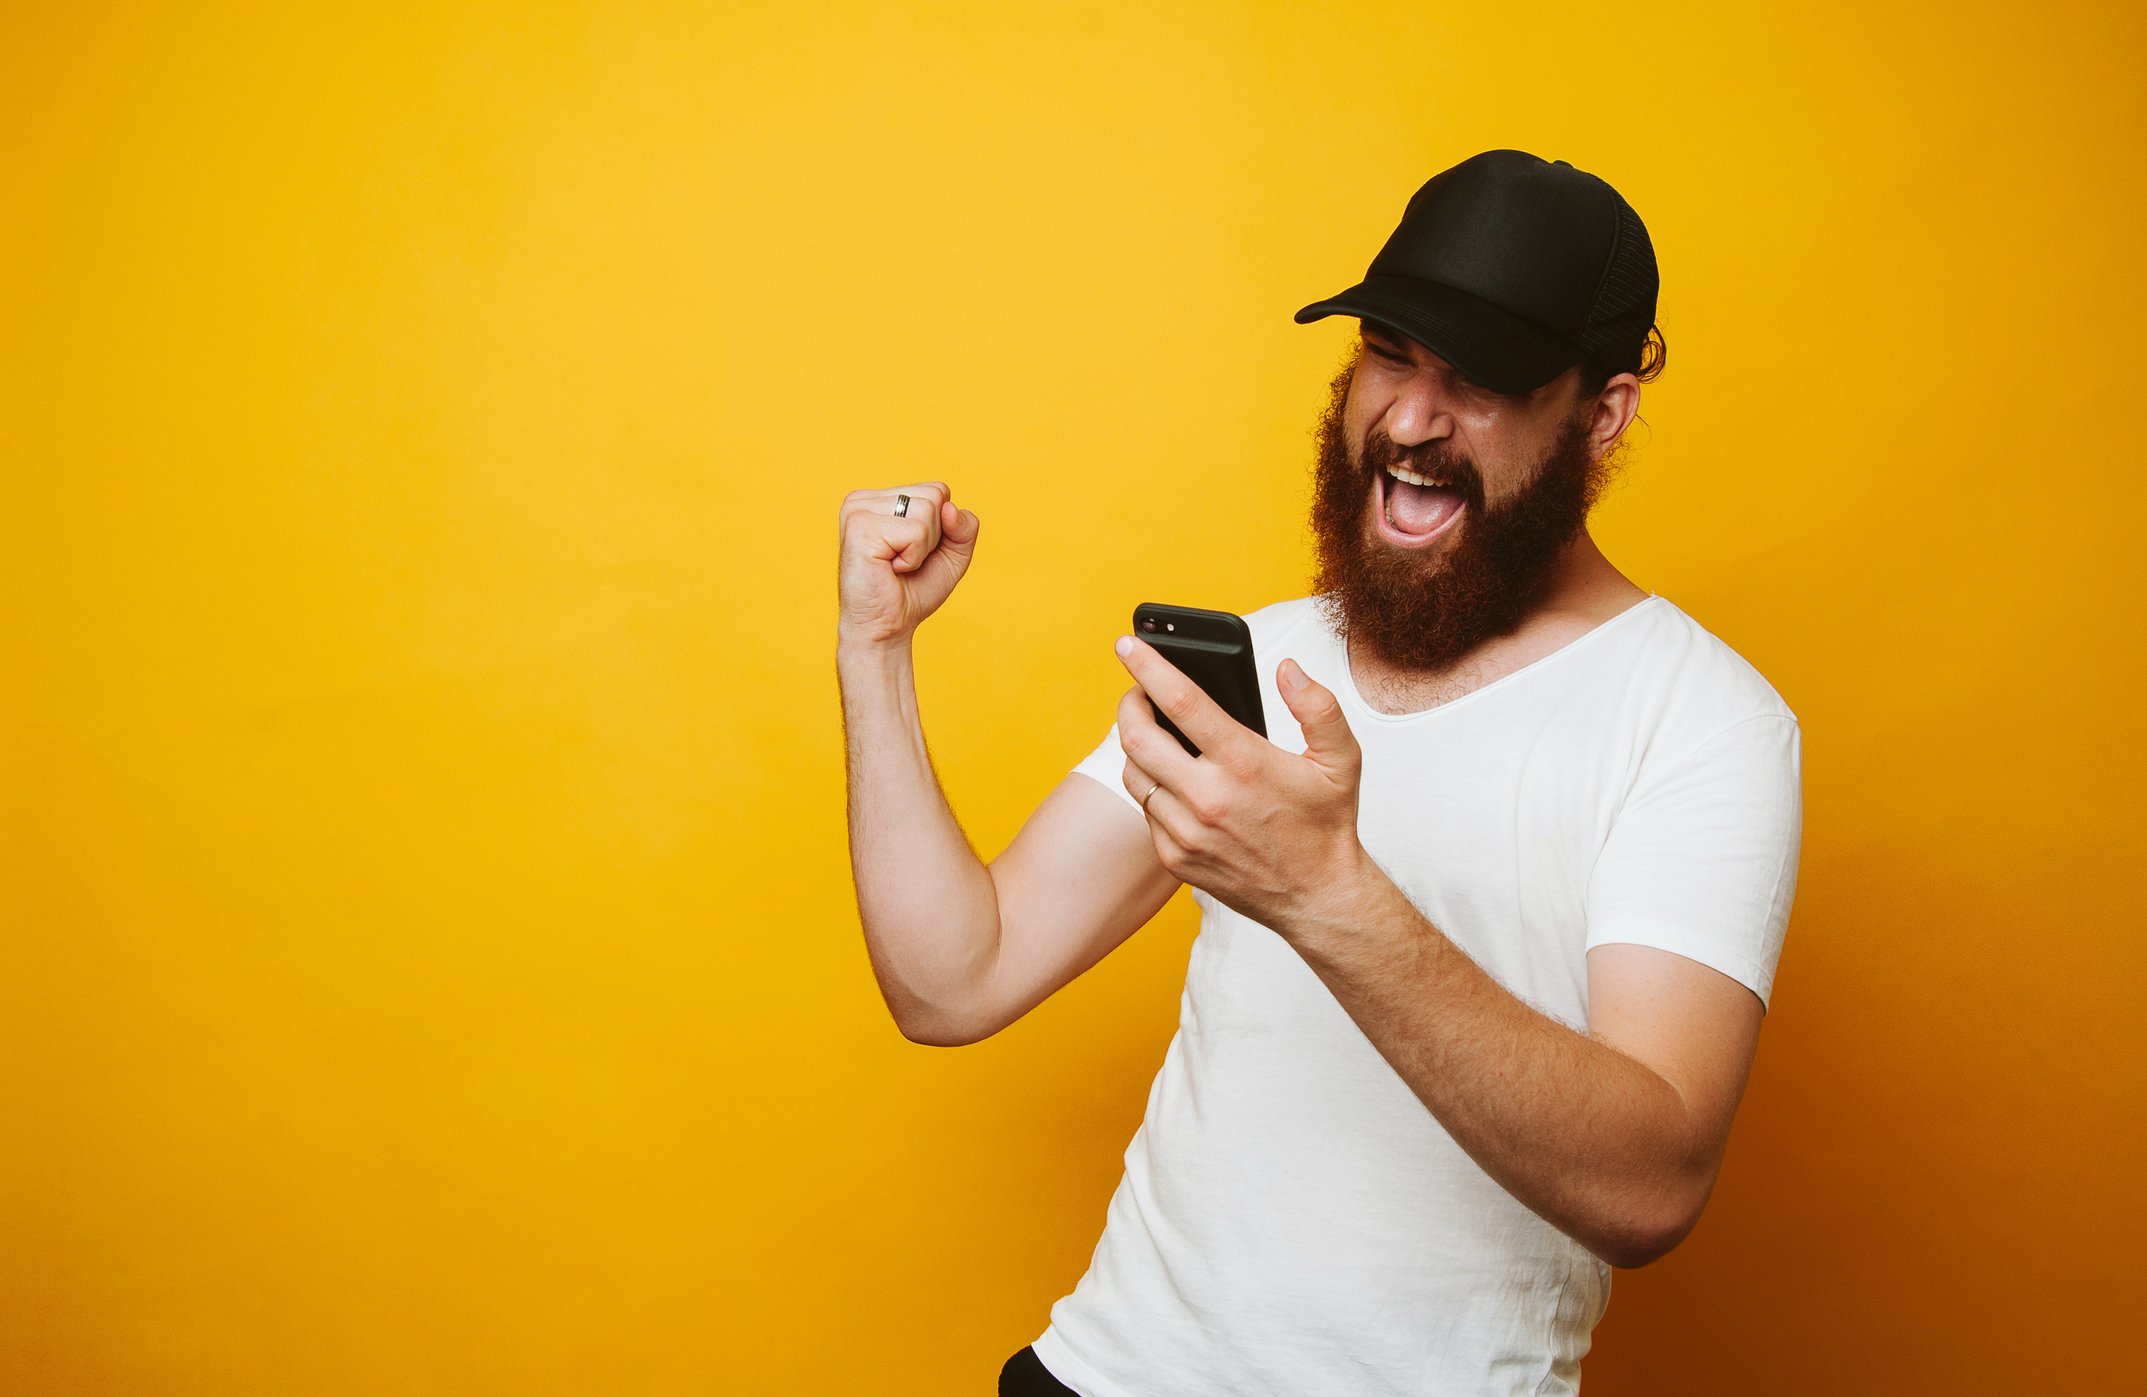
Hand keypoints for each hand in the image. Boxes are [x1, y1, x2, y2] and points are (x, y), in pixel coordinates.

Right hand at [836, 483, 980, 647]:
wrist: (886, 628)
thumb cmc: (913, 591)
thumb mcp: (952, 554)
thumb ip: (964, 526)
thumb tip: (949, 507)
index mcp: (879, 498)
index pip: (937, 490)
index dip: (941, 528)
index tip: (914, 551)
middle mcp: (864, 499)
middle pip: (934, 496)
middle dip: (932, 537)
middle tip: (904, 561)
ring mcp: (858, 510)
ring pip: (927, 511)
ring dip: (921, 549)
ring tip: (896, 565)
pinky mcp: (860, 528)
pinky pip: (916, 532)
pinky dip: (912, 558)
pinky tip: (890, 568)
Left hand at [1114, 635, 1368, 930]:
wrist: (1319, 898)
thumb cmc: (1327, 823)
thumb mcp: (1341, 759)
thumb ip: (1318, 707)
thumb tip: (1287, 669)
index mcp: (1244, 764)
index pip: (1180, 701)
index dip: (1148, 666)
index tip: (1128, 643)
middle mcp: (1208, 798)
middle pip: (1137, 737)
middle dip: (1129, 704)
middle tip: (1137, 692)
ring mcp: (1187, 832)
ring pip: (1134, 774)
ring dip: (1137, 747)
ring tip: (1154, 734)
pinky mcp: (1175, 858)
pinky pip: (1145, 811)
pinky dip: (1152, 788)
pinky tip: (1171, 779)